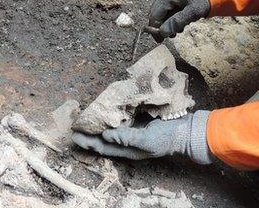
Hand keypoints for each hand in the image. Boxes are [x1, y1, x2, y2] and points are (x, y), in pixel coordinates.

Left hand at [71, 111, 212, 164]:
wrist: (185, 130)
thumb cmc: (166, 138)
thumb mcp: (147, 140)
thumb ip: (126, 138)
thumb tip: (105, 136)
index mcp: (127, 150)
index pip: (101, 148)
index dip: (87, 142)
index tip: (73, 134)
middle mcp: (126, 142)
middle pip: (102, 140)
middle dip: (87, 134)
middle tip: (73, 125)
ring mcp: (131, 131)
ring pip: (108, 129)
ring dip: (96, 124)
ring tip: (84, 117)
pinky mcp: (137, 122)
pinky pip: (119, 119)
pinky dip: (109, 115)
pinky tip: (103, 109)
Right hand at [148, 0, 209, 41]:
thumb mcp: (193, 12)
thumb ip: (177, 22)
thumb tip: (162, 33)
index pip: (154, 16)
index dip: (156, 30)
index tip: (161, 40)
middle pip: (156, 14)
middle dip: (163, 26)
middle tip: (174, 34)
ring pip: (161, 11)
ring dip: (167, 21)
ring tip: (181, 27)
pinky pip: (165, 6)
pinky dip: (171, 14)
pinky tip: (180, 18)